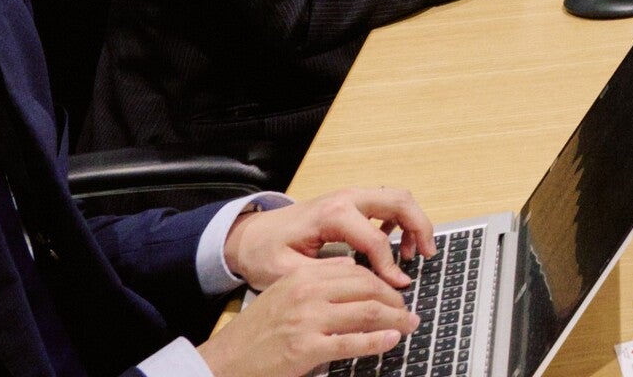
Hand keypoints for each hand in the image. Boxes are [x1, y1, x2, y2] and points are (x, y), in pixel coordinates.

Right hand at [201, 256, 415, 376]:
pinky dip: (378, 341)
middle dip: (394, 300)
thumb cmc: (255, 332)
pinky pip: (353, 343)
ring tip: (409, 325)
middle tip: (407, 310)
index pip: (356, 272)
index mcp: (303, 276)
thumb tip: (353, 269)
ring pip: (367, 313)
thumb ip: (316, 279)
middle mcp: (307, 293)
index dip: (382, 283)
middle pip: (367, 289)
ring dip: (395, 319)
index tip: (394, 293)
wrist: (223, 362)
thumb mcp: (282, 294)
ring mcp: (307, 321)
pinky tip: (392, 340)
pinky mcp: (306, 349)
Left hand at [222, 188, 429, 292]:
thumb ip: (324, 273)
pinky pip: (386, 202)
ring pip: (398, 197)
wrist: (249, 234)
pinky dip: (399, 219)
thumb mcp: (286, 270)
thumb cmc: (265, 253)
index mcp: (332, 214)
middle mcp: (346, 198)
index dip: (390, 265)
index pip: (375, 239)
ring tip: (415, 252)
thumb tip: (359, 275)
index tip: (399, 285)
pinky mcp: (350, 201)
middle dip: (420, 226)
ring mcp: (350, 196)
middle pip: (399, 201)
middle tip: (428, 254)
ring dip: (413, 221)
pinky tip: (392, 244)